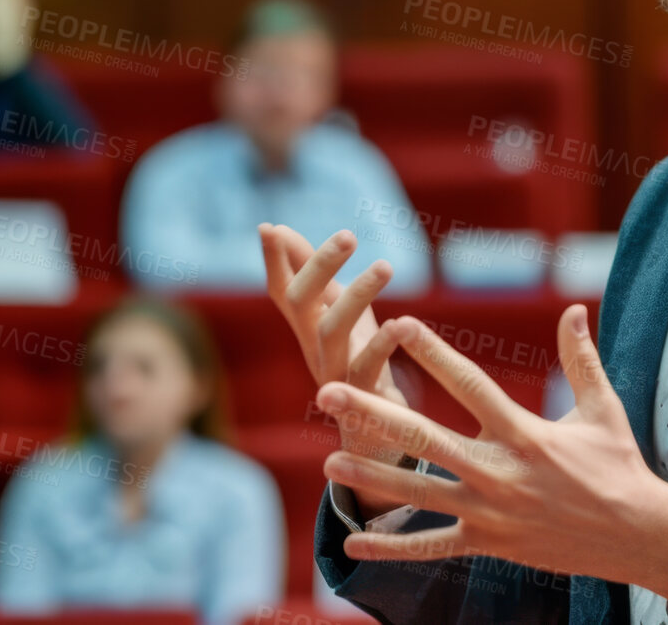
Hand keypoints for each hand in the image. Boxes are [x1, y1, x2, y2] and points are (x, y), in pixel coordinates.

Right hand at [260, 222, 411, 515]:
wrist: (377, 440)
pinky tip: (399, 324)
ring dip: (356, 296)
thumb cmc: (359, 366)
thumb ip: (317, 277)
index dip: (274, 261)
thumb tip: (279, 229)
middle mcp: (315, 350)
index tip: (268, 227)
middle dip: (319, 266)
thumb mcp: (339, 315)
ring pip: (333, 333)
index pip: (283, 291)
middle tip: (347, 234)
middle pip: (302, 305)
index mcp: (309, 330)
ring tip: (385, 265)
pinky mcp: (365, 399)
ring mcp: (336, 376)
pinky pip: (368, 370)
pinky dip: (382, 346)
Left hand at [315, 303, 667, 607]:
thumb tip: (573, 308)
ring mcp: (490, 512)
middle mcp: (499, 471)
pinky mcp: (488, 545)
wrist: (637, 535)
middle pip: (424, 438)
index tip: (400, 323)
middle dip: (374, 413)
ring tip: (329, 460)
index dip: (432, 352)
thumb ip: (580, 358)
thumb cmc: (618, 466)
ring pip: (418, 492)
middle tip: (328, 392)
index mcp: (523, 431)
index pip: (468, 383)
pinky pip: (433, 547)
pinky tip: (353, 543)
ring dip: (372, 477)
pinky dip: (393, 548)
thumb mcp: (602, 408)